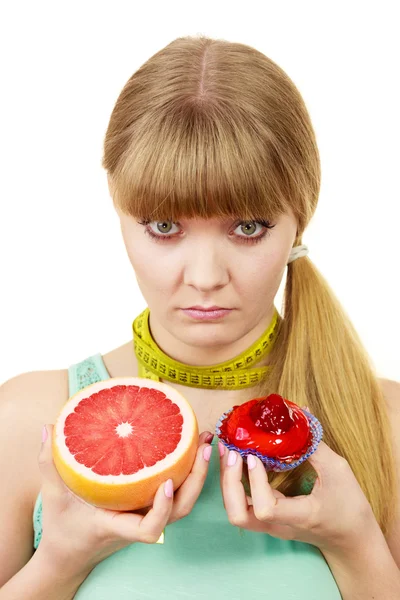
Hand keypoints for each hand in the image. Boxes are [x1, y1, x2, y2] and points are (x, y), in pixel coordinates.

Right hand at [37, 425, 212, 574]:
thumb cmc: (63, 527)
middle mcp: (138, 522)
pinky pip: (175, 494)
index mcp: (118, 525)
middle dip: (196, 481)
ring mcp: (146, 515)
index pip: (148, 529)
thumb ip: (48, 464)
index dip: (162, 510)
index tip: (166, 484)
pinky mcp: (149, 507)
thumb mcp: (53, 496)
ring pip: (182, 503)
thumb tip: (47, 428)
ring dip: (197, 475)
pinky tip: (189, 448)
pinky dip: (187, 474)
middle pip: (178, 511)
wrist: (70, 553)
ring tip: (203, 441)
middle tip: (203, 446)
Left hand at [219, 437, 375, 555]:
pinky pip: (243, 504)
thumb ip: (314, 444)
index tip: (254, 456)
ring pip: (236, 511)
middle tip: (232, 450)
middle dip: (229, 481)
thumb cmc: (349, 506)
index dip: (255, 482)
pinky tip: (237, 459)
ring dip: (227, 481)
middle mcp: (278, 526)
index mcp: (299, 517)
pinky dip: (234, 482)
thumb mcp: (338, 471)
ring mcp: (270, 526)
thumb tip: (300, 411)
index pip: (265, 508)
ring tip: (229, 450)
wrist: (352, 540)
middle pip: (238, 514)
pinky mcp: (267, 520)